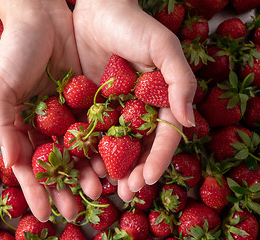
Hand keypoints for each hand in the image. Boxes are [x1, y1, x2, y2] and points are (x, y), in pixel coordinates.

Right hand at [0, 0, 100, 221]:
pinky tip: (110, 163)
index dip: (37, 190)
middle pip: (57, 164)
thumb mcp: (1, 88)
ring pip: (78, 150)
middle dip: (65, 188)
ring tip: (95, 191)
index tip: (45, 214)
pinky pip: (95, 128)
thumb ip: (3, 125)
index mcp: (23, 126)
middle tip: (74, 211)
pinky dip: (101, 146)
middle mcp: (46, 125)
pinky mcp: (87, 101)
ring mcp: (67, 114)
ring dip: (86, 172)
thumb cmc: (14, 52)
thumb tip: (11, 163)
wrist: (42, 18)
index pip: (30, 166)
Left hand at [73, 0, 196, 200]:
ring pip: (113, 146)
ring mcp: (111, 110)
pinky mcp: (87, 105)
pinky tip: (82, 166)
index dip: (158, 159)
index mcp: (158, 100)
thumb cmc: (134, 25)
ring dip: (109, 169)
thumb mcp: (163, 47)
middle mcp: (136, 110)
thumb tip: (189, 121)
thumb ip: (180, 81)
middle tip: (125, 193)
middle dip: (133, 172)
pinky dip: (86, 151)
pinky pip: (88, 133)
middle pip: (137, 148)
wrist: (97, 8)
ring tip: (102, 188)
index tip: (149, 179)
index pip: (162, 136)